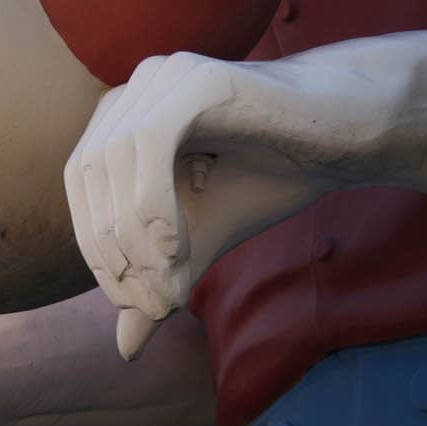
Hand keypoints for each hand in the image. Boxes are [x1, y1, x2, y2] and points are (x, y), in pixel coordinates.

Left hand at [64, 53, 328, 360]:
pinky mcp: (198, 79)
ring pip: (111, 160)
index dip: (94, 249)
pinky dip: (151, 204)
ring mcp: (164, 75)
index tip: (134, 303)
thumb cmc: (272, 176)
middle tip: (153, 303)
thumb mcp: (204, 238)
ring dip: (133, 236)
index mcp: (123, 114)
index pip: (79, 183)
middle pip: (87, 173)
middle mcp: (135, 87)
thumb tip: (123, 350)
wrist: (347, 136)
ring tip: (172, 282)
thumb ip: (157, 280)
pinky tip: (179, 247)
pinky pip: (149, 142)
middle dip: (112, 249)